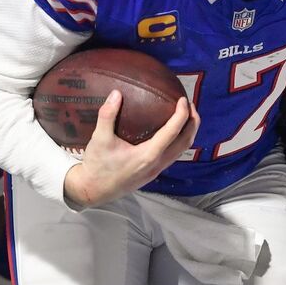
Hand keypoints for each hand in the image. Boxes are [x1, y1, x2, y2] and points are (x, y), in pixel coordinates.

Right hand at [64, 91, 199, 207]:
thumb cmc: (97, 165)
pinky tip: (170, 133)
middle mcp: (157, 164)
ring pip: (181, 151)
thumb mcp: (99, 139)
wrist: (92, 191)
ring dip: (187, 133)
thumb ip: (107, 115)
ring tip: (185, 117)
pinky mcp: (152, 173)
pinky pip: (173, 155)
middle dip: (192, 123)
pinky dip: (178, 141)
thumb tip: (116, 93)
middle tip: (190, 105)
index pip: (173, 132)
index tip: (183, 100)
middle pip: (185, 142)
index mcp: (148, 155)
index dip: (182, 114)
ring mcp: (156, 170)